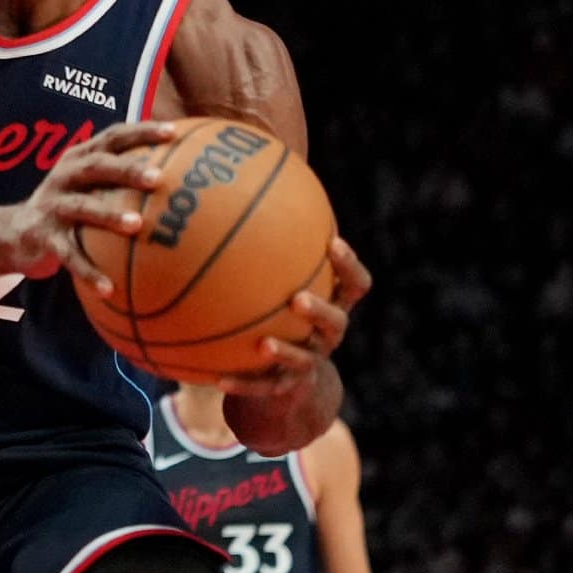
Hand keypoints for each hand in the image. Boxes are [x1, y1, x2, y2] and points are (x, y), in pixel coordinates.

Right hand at [7, 120, 177, 293]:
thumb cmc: (68, 206)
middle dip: (126, 169)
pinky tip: (110, 289)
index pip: (111, 137)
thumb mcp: (88, 185)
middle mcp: (64, 176)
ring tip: (136, 225)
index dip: (140, 132)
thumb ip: (121, 178)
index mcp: (79, 158)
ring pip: (82, 207)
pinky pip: (69, 255)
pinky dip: (89, 271)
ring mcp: (52, 206)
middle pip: (96, 166)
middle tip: (158, 178)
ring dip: (108, 214)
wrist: (14, 233)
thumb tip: (182, 177)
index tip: (172, 132)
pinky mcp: (44, 237)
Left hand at [219, 236, 369, 398]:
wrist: (287, 373)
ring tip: (264, 344)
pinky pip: (263, 387)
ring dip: (287, 352)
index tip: (332, 242)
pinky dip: (243, 384)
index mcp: (334, 303)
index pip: (355, 284)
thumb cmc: (283, 308)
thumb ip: (277, 242)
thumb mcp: (284, 277)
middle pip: (336, 322)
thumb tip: (261, 185)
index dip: (348, 265)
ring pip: (305, 359)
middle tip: (297, 299)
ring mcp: (309, 362)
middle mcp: (327, 333)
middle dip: (320, 310)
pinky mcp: (283, 386)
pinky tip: (217, 380)